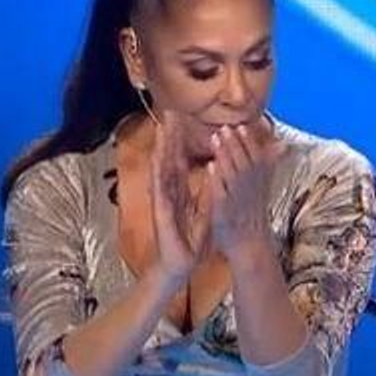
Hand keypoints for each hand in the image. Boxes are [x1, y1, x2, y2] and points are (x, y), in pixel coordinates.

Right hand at [147, 111, 214, 282]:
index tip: (182, 119)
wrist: (180, 263)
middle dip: (169, 135)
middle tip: (170, 111)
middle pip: (168, 158)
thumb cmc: (190, 238)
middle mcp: (168, 191)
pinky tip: (158, 157)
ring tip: (162, 126)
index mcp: (179, 190)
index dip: (181, 140)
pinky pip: (160, 188)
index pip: (180, 160)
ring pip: (162, 167)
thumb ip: (209, 190)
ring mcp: (162, 199)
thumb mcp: (206, 209)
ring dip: (162, 147)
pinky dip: (159, 172)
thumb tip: (217, 171)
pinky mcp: (160, 210)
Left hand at [205, 120, 280, 257]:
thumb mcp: (265, 192)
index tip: (243, 127)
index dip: (250, 143)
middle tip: (226, 127)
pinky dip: (217, 179)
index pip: (257, 160)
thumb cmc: (254, 219)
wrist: (251, 248)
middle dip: (236, 144)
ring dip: (225, 155)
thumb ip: (268, 168)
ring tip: (216, 138)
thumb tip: (282, 146)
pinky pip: (221, 193)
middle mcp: (251, 191)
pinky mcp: (225, 212)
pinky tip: (210, 166)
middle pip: (245, 163)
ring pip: (233, 174)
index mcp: (260, 185)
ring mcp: (238, 201)